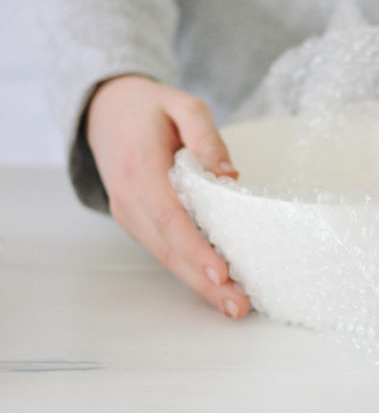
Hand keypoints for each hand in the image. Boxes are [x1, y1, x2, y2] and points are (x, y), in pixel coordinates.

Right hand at [87, 75, 249, 317]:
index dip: (195, 248)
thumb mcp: (184, 106)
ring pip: (164, 255)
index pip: (170, 216)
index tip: (221, 273)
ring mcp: (129, 212)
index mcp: (140, 167)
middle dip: (203, 281)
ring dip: (198, 283)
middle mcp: (129, 197)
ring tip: (232, 304)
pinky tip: (213, 284)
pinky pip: (162, 248)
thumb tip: (230, 178)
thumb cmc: (151, 109)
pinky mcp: (136, 220)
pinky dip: (188, 268)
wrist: (107, 111)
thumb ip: (207, 138)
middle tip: (237, 306)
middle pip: (168, 247)